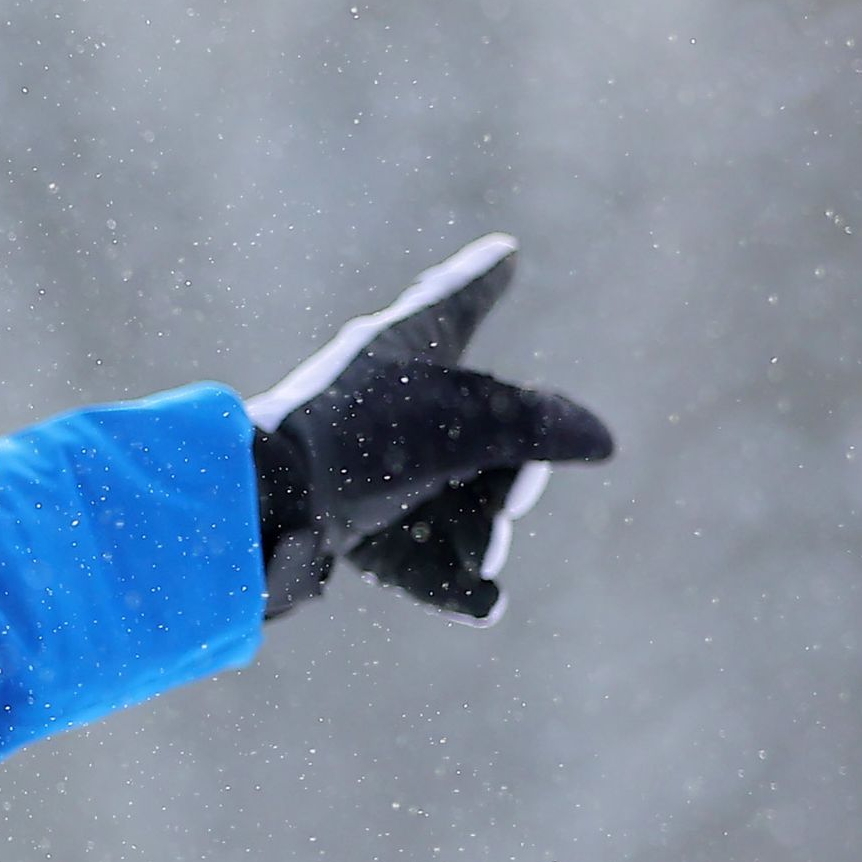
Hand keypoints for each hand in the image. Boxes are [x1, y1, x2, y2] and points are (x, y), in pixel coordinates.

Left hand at [247, 236, 613, 623]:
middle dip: (510, 476)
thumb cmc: (361, 442)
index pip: (452, 301)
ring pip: (452, 497)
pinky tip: (484, 605)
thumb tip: (599, 439)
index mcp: (401, 346)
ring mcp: (365, 464)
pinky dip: (451, 578)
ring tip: (484, 559)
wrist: (261, 509)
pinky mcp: (346, 522)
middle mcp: (382, 399)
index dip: (480, 280)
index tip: (502, 256)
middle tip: (512, 498)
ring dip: (482, 534)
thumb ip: (545, 426)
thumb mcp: (472, 423)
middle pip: (480, 432)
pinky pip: (416, 552)